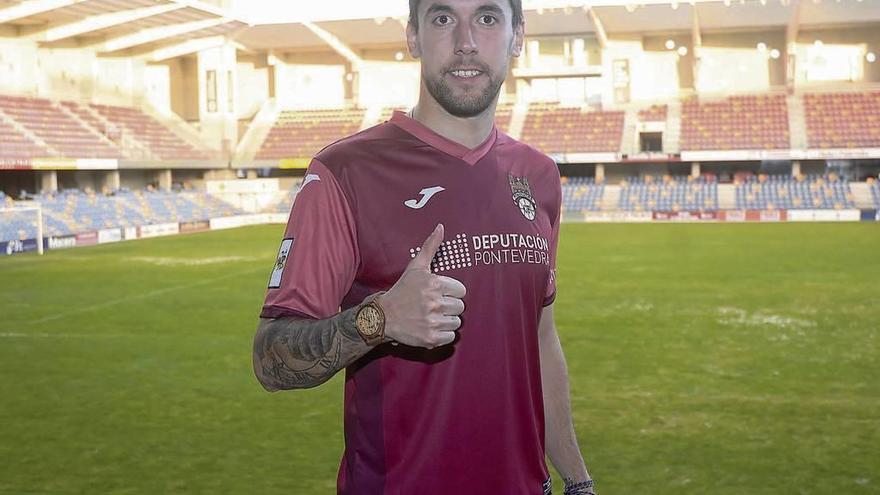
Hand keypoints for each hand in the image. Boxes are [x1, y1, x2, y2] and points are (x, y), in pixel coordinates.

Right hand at [377, 223, 465, 348]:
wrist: (383, 316)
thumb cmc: (402, 290)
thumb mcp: (416, 267)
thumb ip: (431, 246)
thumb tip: (441, 227)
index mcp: (434, 284)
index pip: (461, 291)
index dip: (451, 293)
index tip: (439, 294)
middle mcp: (434, 303)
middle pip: (460, 307)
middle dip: (449, 307)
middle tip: (434, 306)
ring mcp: (432, 322)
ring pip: (456, 322)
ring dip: (447, 320)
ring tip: (432, 316)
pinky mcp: (431, 338)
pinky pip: (451, 337)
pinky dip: (443, 334)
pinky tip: (431, 327)